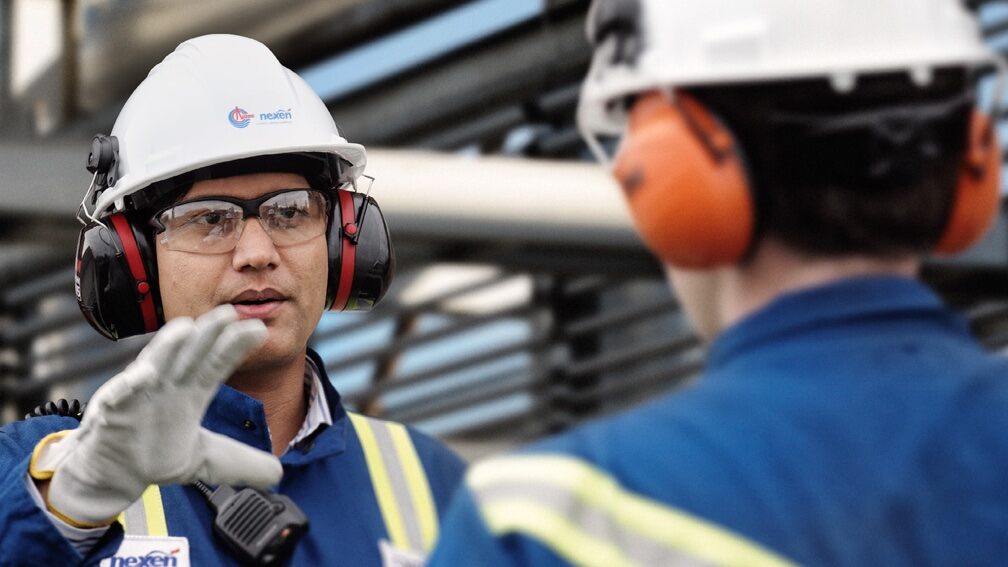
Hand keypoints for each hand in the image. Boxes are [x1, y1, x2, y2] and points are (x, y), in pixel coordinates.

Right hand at [31, 305, 282, 526]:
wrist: (113, 476)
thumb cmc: (154, 457)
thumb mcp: (206, 462)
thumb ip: (241, 463)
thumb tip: (278, 474)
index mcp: (190, 393)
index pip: (217, 364)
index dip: (235, 347)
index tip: (259, 330)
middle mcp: (167, 387)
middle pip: (190, 355)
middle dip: (208, 334)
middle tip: (230, 312)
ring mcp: (139, 395)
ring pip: (155, 364)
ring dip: (169, 346)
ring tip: (187, 327)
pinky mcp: (112, 411)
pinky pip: (119, 394)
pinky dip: (129, 385)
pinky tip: (143, 375)